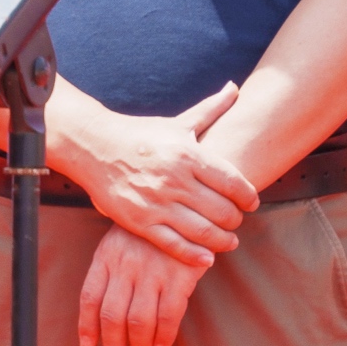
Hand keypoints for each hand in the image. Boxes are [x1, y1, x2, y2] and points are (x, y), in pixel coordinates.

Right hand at [67, 84, 251, 260]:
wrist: (94, 146)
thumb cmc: (141, 135)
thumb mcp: (178, 122)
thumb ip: (211, 109)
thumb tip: (235, 87)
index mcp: (188, 154)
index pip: (232, 182)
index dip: (248, 197)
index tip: (252, 203)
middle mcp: (174, 179)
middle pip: (222, 210)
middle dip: (236, 220)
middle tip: (237, 221)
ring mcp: (156, 203)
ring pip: (202, 231)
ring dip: (222, 240)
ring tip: (229, 240)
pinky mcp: (139, 221)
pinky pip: (173, 244)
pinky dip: (195, 255)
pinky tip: (207, 257)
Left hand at [79, 227, 206, 345]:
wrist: (185, 209)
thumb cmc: (149, 232)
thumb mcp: (120, 241)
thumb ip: (109, 271)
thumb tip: (99, 313)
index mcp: (106, 256)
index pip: (90, 297)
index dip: (87, 326)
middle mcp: (126, 265)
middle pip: (112, 316)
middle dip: (113, 345)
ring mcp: (152, 271)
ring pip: (138, 321)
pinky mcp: (179, 277)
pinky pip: (169, 316)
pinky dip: (164, 336)